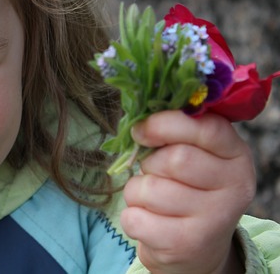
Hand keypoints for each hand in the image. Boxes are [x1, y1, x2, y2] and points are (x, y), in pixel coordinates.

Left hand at [120, 110, 255, 273]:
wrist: (196, 249)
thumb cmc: (187, 187)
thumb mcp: (193, 153)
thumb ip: (174, 131)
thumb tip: (137, 119)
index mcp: (236, 156)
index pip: (205, 129)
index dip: (164, 124)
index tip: (141, 130)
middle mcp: (234, 189)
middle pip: (174, 159)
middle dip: (150, 163)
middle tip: (155, 173)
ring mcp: (213, 221)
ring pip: (150, 188)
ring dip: (137, 191)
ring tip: (153, 200)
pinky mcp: (185, 246)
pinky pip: (134, 218)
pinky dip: (131, 217)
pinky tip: (150, 221)